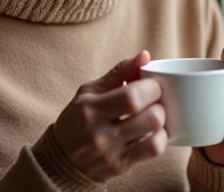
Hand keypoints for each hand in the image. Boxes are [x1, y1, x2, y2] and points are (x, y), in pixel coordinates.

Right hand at [51, 51, 167, 182]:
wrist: (61, 160)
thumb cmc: (78, 118)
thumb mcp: (90, 91)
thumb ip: (119, 72)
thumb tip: (145, 55)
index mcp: (91, 109)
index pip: (133, 96)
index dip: (151, 87)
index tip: (152, 83)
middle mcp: (100, 133)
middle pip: (151, 116)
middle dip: (160, 103)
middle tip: (155, 100)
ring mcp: (111, 153)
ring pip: (155, 135)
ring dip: (162, 121)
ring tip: (154, 115)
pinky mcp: (120, 167)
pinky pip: (153, 151)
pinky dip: (160, 138)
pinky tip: (153, 132)